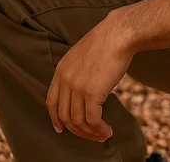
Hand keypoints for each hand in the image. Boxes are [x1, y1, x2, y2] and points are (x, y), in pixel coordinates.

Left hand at [46, 11, 136, 141]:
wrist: (118, 33)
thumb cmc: (107, 41)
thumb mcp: (83, 55)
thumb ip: (78, 71)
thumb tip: (85, 90)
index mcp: (61, 70)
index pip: (51, 101)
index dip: (55, 118)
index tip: (61, 128)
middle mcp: (65, 80)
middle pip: (65, 115)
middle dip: (78, 130)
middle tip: (91, 136)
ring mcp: (77, 87)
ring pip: (78, 121)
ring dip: (91, 133)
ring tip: (103, 135)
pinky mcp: (92, 93)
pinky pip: (92, 120)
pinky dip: (99, 129)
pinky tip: (107, 130)